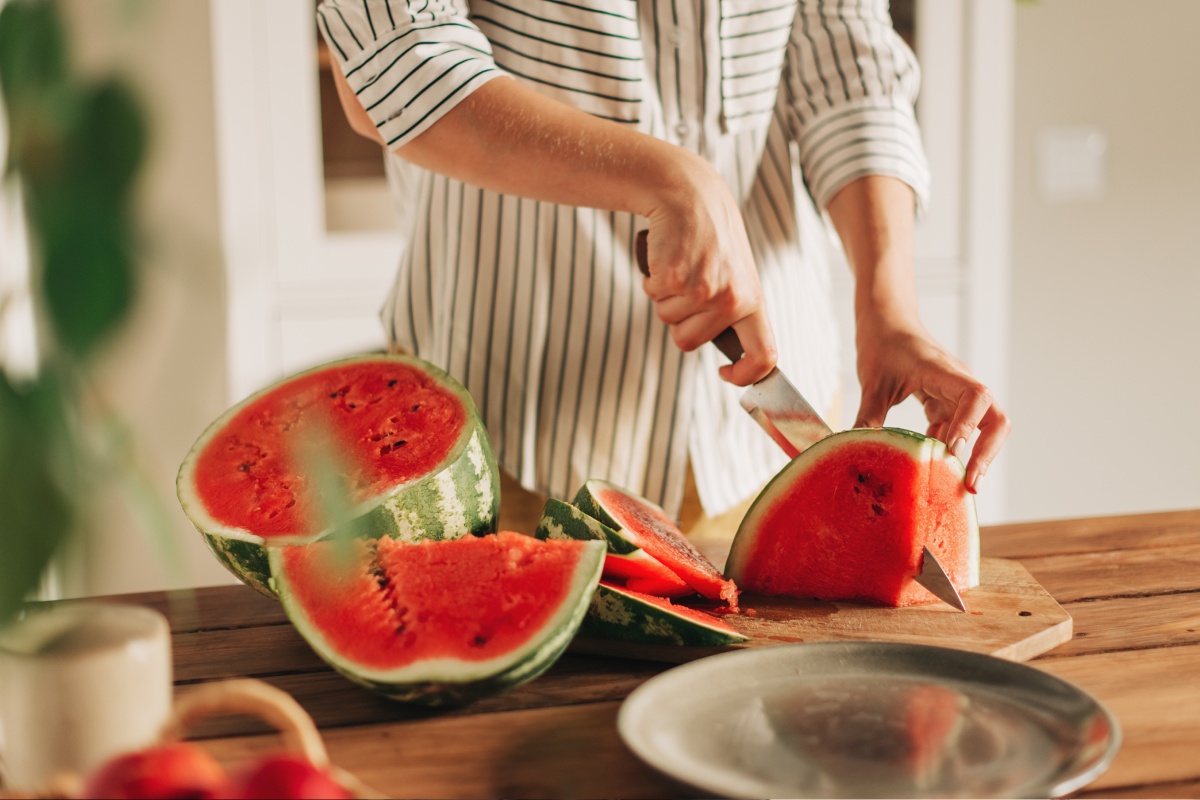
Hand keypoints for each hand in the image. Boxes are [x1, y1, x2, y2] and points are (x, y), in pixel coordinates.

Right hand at [638, 156, 776, 385]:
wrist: (690, 194)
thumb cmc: (711, 238)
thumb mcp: (736, 274)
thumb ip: (734, 311)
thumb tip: (733, 356)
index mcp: (753, 300)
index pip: (764, 355)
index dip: (745, 375)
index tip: (725, 374)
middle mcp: (731, 299)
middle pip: (688, 342)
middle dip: (679, 319)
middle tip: (688, 283)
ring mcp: (702, 289)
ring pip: (667, 320)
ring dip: (665, 297)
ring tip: (681, 266)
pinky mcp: (673, 278)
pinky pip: (652, 296)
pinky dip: (652, 280)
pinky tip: (667, 257)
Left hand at [853, 317, 1009, 493]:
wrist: (887, 322)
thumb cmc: (882, 344)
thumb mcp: (872, 383)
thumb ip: (868, 417)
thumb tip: (857, 452)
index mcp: (944, 372)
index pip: (976, 397)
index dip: (970, 426)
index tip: (953, 451)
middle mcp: (958, 384)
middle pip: (994, 418)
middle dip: (987, 453)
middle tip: (971, 483)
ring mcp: (955, 394)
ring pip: (982, 427)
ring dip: (975, 455)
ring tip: (959, 485)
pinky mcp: (946, 402)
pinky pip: (958, 429)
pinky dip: (950, 448)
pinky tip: (934, 467)